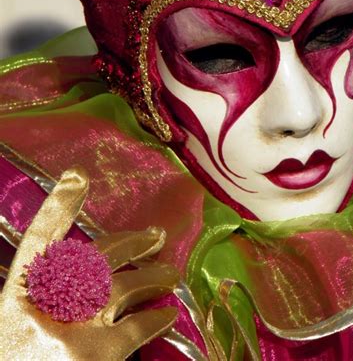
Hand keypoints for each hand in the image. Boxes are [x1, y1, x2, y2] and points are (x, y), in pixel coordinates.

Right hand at [0, 167, 178, 360]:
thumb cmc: (15, 356)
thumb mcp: (14, 327)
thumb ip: (39, 302)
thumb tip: (75, 280)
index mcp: (16, 295)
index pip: (39, 240)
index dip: (59, 206)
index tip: (78, 176)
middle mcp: (47, 302)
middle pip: (95, 257)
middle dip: (129, 243)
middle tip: (156, 236)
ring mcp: (73, 326)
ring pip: (124, 286)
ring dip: (151, 278)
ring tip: (171, 274)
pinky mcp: (96, 354)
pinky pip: (136, 327)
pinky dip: (155, 319)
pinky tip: (167, 315)